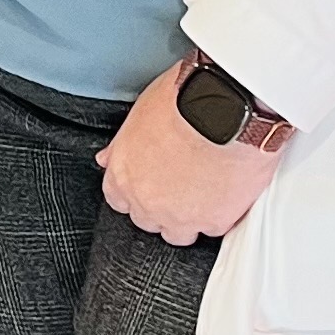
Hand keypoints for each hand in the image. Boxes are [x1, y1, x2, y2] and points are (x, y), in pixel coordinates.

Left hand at [100, 62, 279, 244]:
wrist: (227, 109)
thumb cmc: (184, 102)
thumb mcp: (141, 113)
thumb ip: (122, 145)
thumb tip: (107, 158)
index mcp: (124, 176)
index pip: (118, 200)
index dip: (135, 190)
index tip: (149, 181)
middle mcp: (147, 202)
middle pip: (147, 219)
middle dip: (161, 204)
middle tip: (180, 180)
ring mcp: (181, 217)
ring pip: (179, 232)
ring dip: (188, 216)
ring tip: (204, 189)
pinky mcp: (215, 222)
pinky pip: (214, 228)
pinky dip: (220, 213)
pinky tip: (226, 192)